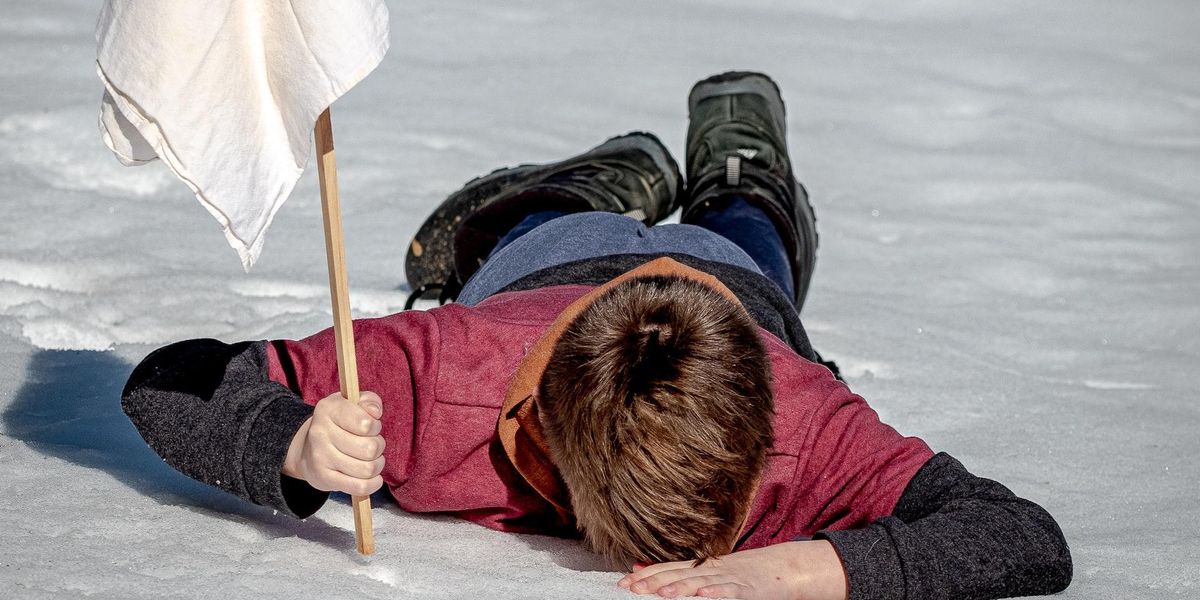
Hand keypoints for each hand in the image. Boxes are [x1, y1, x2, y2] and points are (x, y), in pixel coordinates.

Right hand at [282, 391, 385, 496]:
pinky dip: (373, 484)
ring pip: (368, 469)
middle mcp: (320, 432)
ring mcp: (320, 457)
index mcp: (328, 409)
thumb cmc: (340, 423)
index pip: (366, 423)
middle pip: (370, 448)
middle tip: (371, 445)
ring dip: (377, 465)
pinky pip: (360, 487)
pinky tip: (373, 478)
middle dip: (378, 447)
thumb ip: (369, 401)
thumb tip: (375, 412)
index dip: (375, 427)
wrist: (308, 450)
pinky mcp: (324, 478)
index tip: (371, 427)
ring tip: (370, 459)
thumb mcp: (353, 403)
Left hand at [617, 540, 846, 599]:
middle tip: (632, 588)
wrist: (782, 568)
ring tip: (662, 594)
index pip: (669, 569)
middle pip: (679, 575)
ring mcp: (730, 578)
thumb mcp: (708, 570)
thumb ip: (679, 571)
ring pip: (701, 582)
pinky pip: (731, 591)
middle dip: (654, 582)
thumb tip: (643, 567)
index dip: (647, 575)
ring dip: (680, 588)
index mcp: (702, 567)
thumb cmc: (743, 573)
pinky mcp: (747, 589)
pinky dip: (717, 592)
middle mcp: (712, 570)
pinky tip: (704, 594)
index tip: (624, 582)